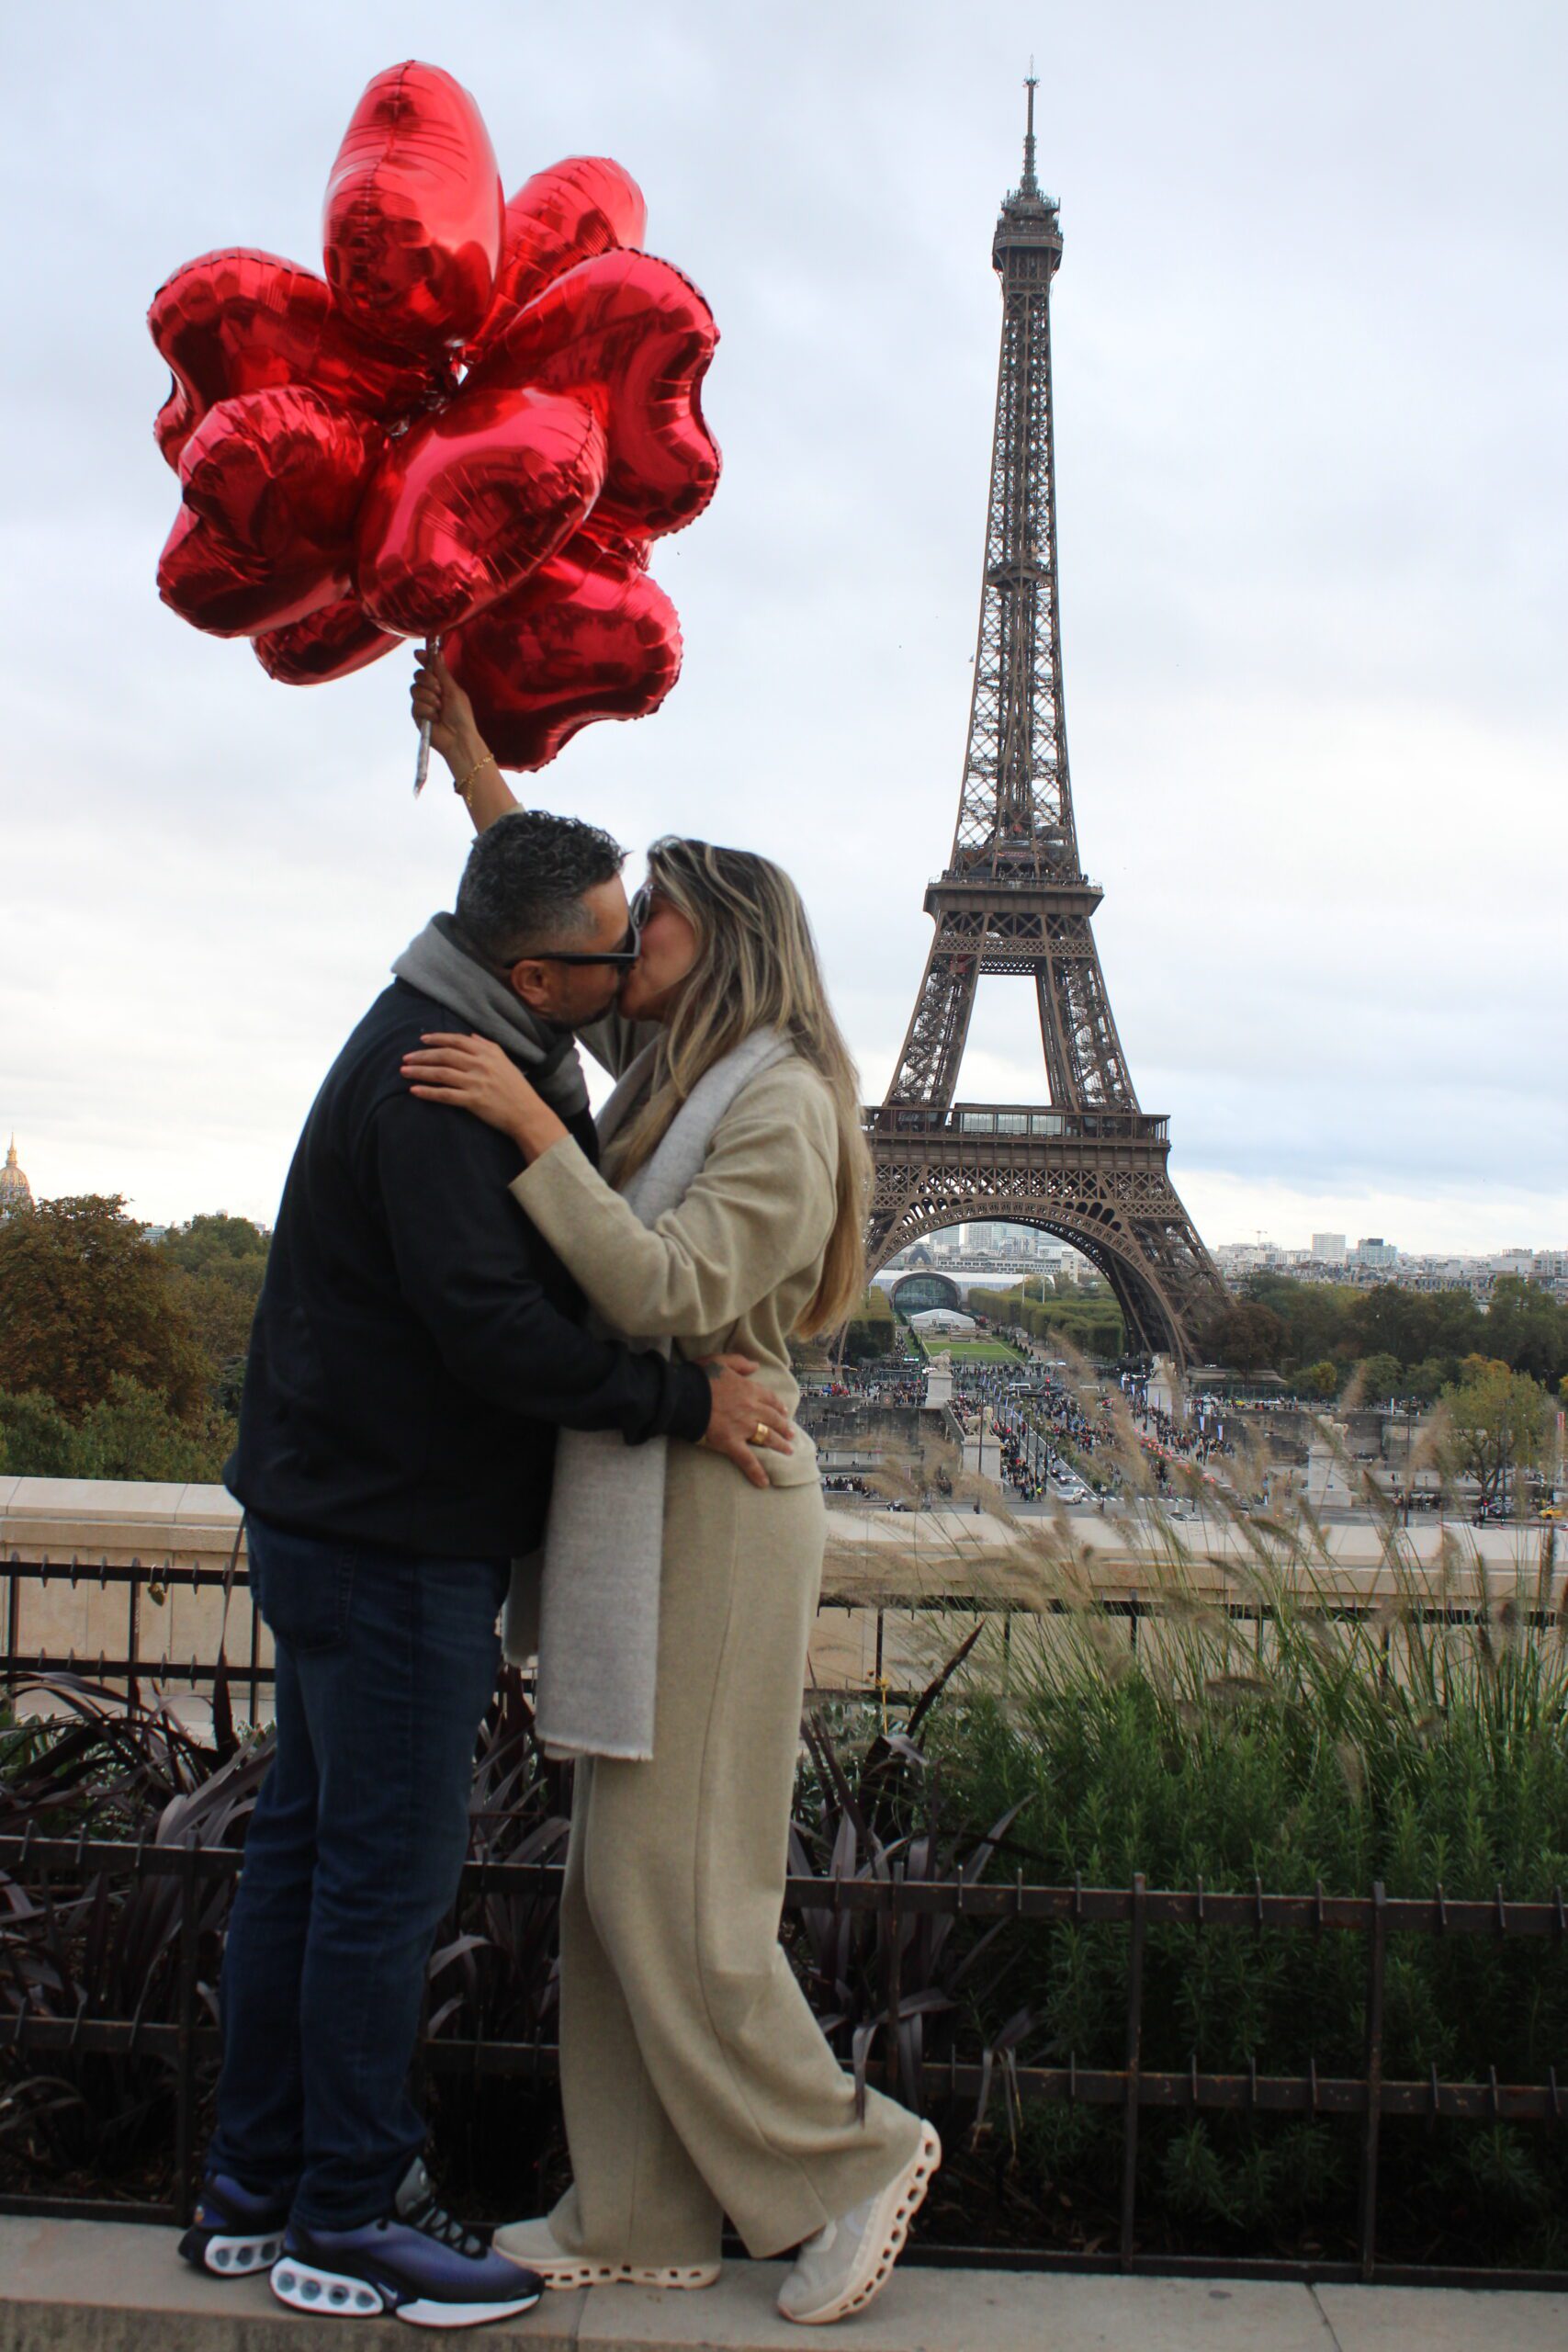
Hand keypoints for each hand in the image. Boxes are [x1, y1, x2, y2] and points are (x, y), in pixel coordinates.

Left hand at [401, 1033, 566, 1158]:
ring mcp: (476, 1082)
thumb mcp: (505, 1061)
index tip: (422, 1040)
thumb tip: (470, 1036)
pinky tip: (415, 1091)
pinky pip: (445, 1094)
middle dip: (422, 1055)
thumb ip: (487, 1045)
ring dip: (420, 1071)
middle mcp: (481, 1064)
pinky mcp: (473, 1100)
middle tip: (405, 1058)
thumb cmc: (516, 1087)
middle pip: (444, 1055)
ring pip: (441, 1073)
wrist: (527, 1113)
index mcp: (488, 1052)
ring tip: (404, 1072)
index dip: (437, 1039)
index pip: (456, 1041)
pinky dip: (428, 1092)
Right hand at [411, 647, 485, 778]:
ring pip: (415, 690)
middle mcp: (430, 692)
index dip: (423, 659)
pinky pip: (415, 705)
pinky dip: (427, 711)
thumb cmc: (461, 715)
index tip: (418, 654)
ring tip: (440, 708)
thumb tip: (438, 653)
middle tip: (439, 690)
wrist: (458, 737)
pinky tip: (435, 719)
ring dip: (429, 698)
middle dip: (427, 680)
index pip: (428, 667)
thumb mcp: (454, 690)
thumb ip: (442, 672)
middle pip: (418, 676)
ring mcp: (422, 703)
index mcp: (441, 684)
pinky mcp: (417, 715)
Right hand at [697, 1354, 796, 1490]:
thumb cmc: (699, 1377)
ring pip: (767, 1437)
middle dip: (783, 1426)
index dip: (778, 1406)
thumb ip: (740, 1363)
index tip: (784, 1411)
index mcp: (749, 1390)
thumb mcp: (721, 1361)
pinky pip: (747, 1460)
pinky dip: (756, 1472)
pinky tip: (764, 1483)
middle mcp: (751, 1409)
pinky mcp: (731, 1443)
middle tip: (790, 1434)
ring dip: (779, 1444)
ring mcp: (743, 1427)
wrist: (684, 1395)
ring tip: (788, 1450)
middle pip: (773, 1419)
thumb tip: (755, 1366)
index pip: (769, 1399)